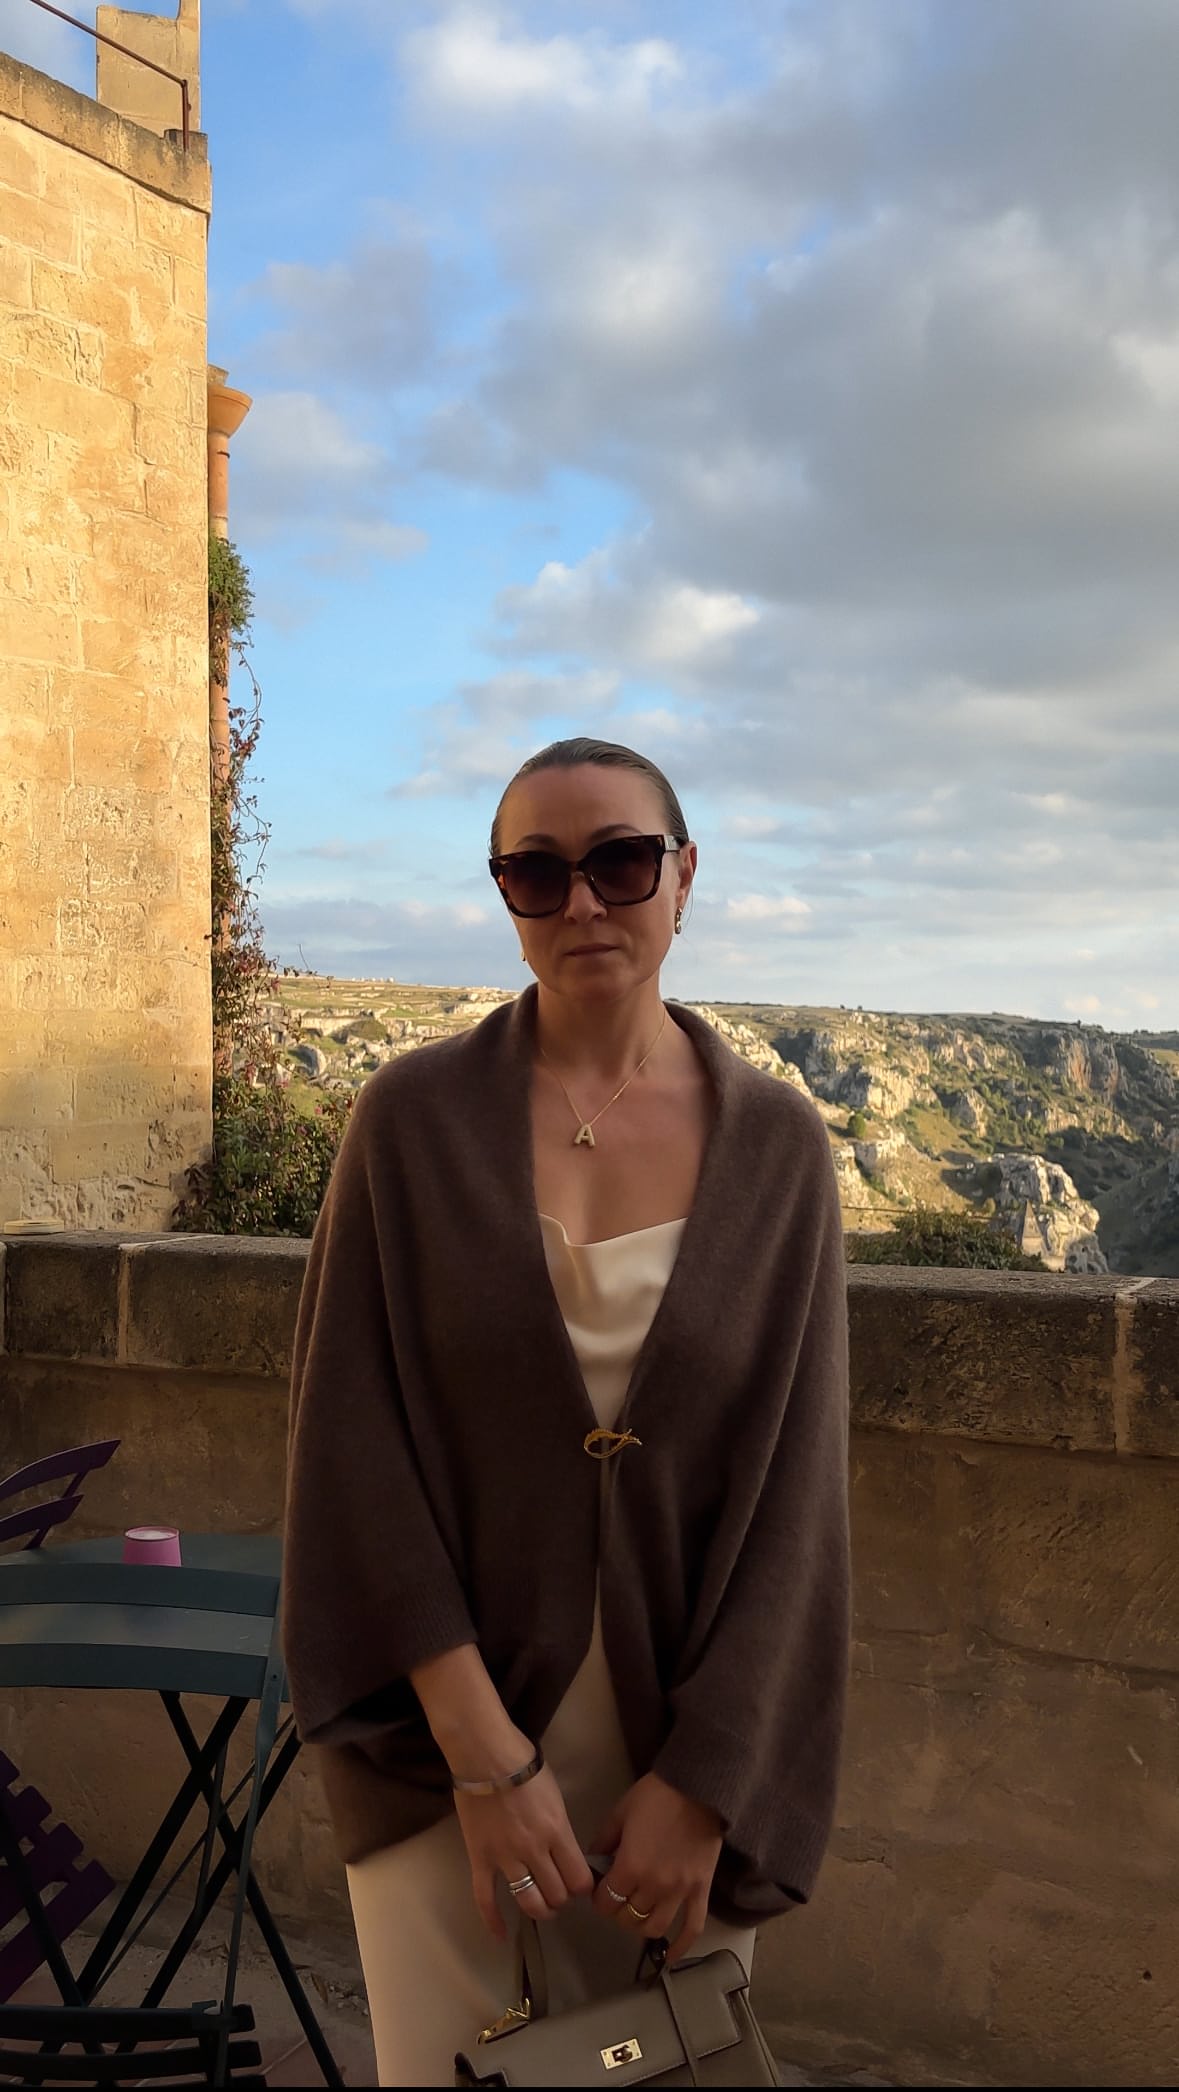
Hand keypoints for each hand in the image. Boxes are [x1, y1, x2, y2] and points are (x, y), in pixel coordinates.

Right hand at [454, 1751, 595, 1941]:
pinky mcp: (481, 1859)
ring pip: (528, 1901)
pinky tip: (502, 1935)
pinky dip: (493, 1921)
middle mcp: (535, 1852)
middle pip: (556, 1894)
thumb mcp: (556, 1796)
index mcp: (558, 1832)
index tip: (580, 1883)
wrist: (485, 1756)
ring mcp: (505, 1858)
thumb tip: (565, 1850)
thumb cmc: (525, 1767)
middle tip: (559, 1890)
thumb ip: (561, 1828)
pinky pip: (485, 1898)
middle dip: (562, 1898)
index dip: (583, 1887)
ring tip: (542, 1906)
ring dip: (539, 1909)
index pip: (579, 1879)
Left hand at [590, 1772, 723, 1963]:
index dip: (598, 1899)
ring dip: (641, 1927)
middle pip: (628, 1917)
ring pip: (655, 1928)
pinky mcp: (701, 1891)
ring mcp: (680, 1892)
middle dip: (617, 1911)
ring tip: (638, 1916)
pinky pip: (693, 1927)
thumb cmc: (656, 1796)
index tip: (600, 1891)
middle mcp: (654, 1886)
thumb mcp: (620, 1812)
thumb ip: (603, 1841)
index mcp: (630, 1867)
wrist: (699, 1787)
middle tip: (617, 1900)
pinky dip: (682, 1947)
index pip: (606, 1901)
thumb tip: (593, 1860)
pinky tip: (670, 1957)